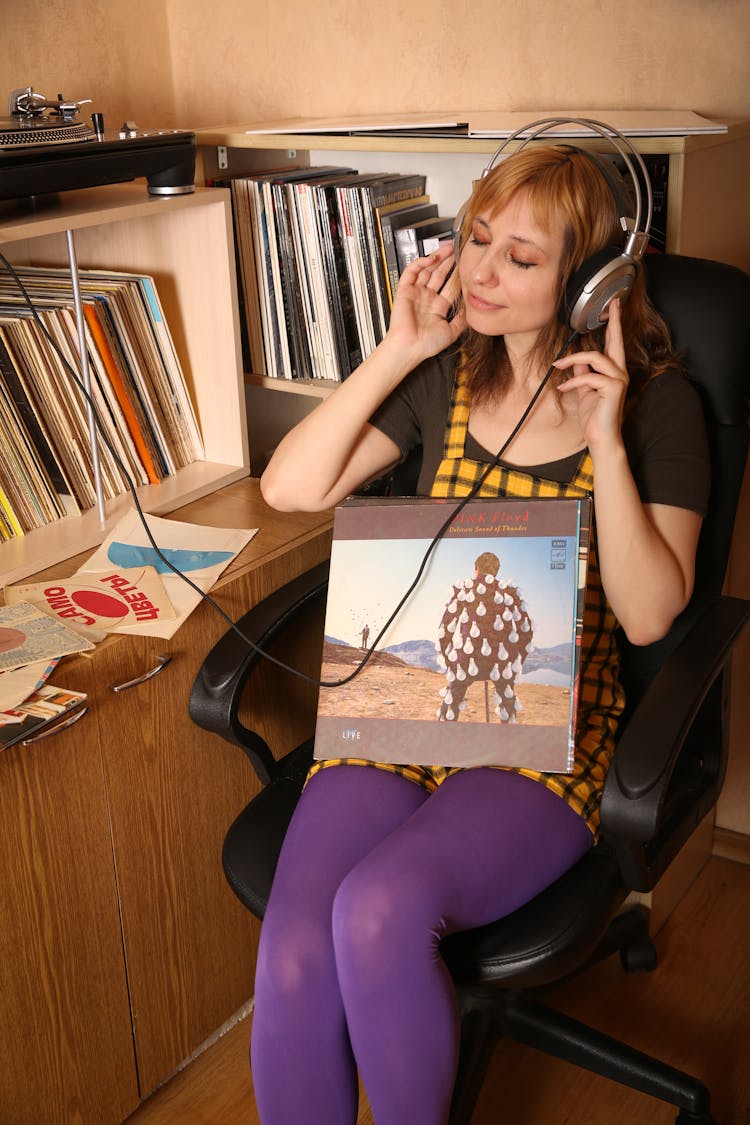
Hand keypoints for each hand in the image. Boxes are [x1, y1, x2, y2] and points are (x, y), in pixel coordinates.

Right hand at [385, 241, 466, 360]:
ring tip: (448, 248)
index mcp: (437, 307)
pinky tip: (431, 258)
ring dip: (437, 258)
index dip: (458, 274)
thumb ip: (462, 319)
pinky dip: (420, 263)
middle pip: (439, 274)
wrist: (409, 348)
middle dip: (449, 261)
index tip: (467, 265)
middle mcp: (427, 298)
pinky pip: (411, 272)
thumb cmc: (426, 344)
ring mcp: (416, 293)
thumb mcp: (452, 332)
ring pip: (427, 270)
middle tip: (458, 250)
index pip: (450, 285)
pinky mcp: (405, 290)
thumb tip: (472, 307)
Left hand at [554, 299, 628, 449]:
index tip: (615, 305)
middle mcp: (620, 373)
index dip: (615, 324)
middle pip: (616, 341)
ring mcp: (619, 380)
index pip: (614, 343)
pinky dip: (573, 382)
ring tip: (558, 367)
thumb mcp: (584, 390)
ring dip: (573, 360)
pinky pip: (590, 377)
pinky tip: (564, 389)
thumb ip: (582, 373)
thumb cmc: (593, 417)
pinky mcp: (614, 389)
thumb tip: (575, 360)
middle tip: (612, 305)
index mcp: (613, 371)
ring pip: (595, 358)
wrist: (599, 438)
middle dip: (614, 321)